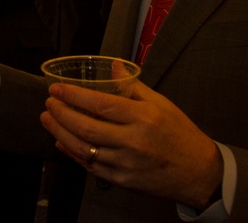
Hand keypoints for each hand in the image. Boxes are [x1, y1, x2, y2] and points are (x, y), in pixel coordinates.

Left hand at [40, 81, 222, 209]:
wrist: (199, 172)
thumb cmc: (180, 133)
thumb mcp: (161, 104)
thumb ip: (133, 86)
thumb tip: (114, 65)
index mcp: (143, 117)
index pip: (101, 104)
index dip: (74, 96)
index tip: (56, 88)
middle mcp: (133, 141)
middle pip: (86, 127)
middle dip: (61, 113)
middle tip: (48, 103)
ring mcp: (126, 163)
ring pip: (84, 148)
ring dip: (60, 132)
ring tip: (48, 119)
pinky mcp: (122, 180)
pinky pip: (90, 166)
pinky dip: (72, 153)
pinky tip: (61, 141)